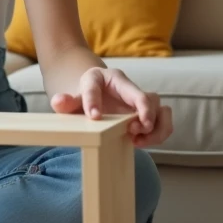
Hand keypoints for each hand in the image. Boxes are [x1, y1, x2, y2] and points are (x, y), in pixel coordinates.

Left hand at [50, 67, 173, 147]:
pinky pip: (164, 123)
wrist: (97, 94)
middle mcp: (133, 90)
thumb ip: (67, 100)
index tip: (94, 117)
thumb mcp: (75, 95)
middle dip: (145, 115)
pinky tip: (138, 143)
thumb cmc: (88, 93)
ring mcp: (143, 104)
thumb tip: (58, 102)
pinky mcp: (147, 117)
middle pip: (150, 98)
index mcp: (116, 79)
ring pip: (163, 111)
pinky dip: (158, 134)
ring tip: (137, 140)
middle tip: (131, 130)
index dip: (112, 101)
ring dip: (156, 128)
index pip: (120, 83)